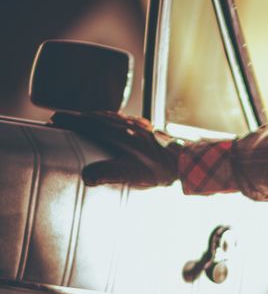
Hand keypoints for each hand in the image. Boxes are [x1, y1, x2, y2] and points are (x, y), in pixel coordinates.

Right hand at [51, 111, 179, 186]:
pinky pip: (121, 118)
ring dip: (91, 116)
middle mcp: (127, 126)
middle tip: (60, 120)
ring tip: (79, 120)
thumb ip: (112, 175)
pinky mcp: (146, 127)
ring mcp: (137, 125)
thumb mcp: (135, 175)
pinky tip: (109, 123)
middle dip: (76, 117)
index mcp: (119, 135)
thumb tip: (88, 178)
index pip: (88, 123)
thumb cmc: (162, 169)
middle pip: (95, 117)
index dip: (69, 121)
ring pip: (108, 116)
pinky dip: (108, 118)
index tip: (53, 120)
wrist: (187, 161)